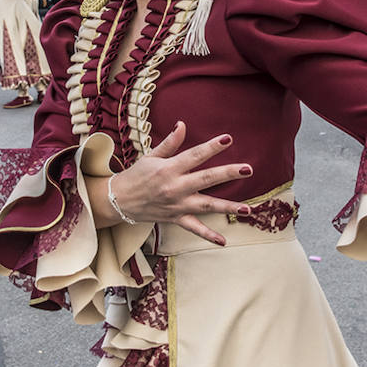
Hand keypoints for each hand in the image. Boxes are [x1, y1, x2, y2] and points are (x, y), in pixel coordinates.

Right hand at [101, 121, 251, 245]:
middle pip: (206, 179)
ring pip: (206, 206)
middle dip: (228, 173)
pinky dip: (208, 235)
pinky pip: (194, 228)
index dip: (211, 147)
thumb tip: (182, 125)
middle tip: (247, 169)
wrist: (119, 201)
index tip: (228, 139)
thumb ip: (170, 142)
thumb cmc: (136, 175)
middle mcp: (175, 187)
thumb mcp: (151, 156)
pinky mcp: (176, 218)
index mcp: (169, 168)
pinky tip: (223, 241)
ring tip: (248, 209)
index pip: (194, 155)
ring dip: (228, 207)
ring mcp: (177, 205)